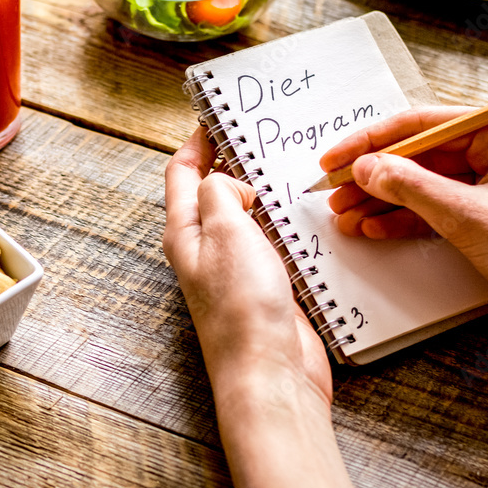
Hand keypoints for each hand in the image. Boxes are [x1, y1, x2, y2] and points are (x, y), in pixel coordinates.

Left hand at [164, 128, 363, 487]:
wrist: (271, 372)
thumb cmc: (242, 308)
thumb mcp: (224, 230)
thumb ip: (219, 192)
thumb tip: (229, 182)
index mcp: (186, 232)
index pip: (182, 173)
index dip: (197, 141)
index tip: (215, 114)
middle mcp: (207, 249)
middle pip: (214, 192)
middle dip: (232, 161)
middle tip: (257, 133)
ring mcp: (237, 269)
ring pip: (247, 216)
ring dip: (263, 191)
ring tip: (285, 164)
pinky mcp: (268, 286)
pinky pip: (273, 242)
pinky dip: (285, 222)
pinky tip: (305, 213)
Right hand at [319, 106, 487, 364]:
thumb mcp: (465, 217)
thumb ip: (409, 186)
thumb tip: (365, 167)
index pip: (423, 123)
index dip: (371, 141)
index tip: (334, 158)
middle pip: (420, 153)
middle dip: (374, 175)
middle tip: (331, 191)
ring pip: (424, 182)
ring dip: (382, 199)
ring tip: (344, 215)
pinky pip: (437, 206)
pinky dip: (405, 217)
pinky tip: (373, 227)